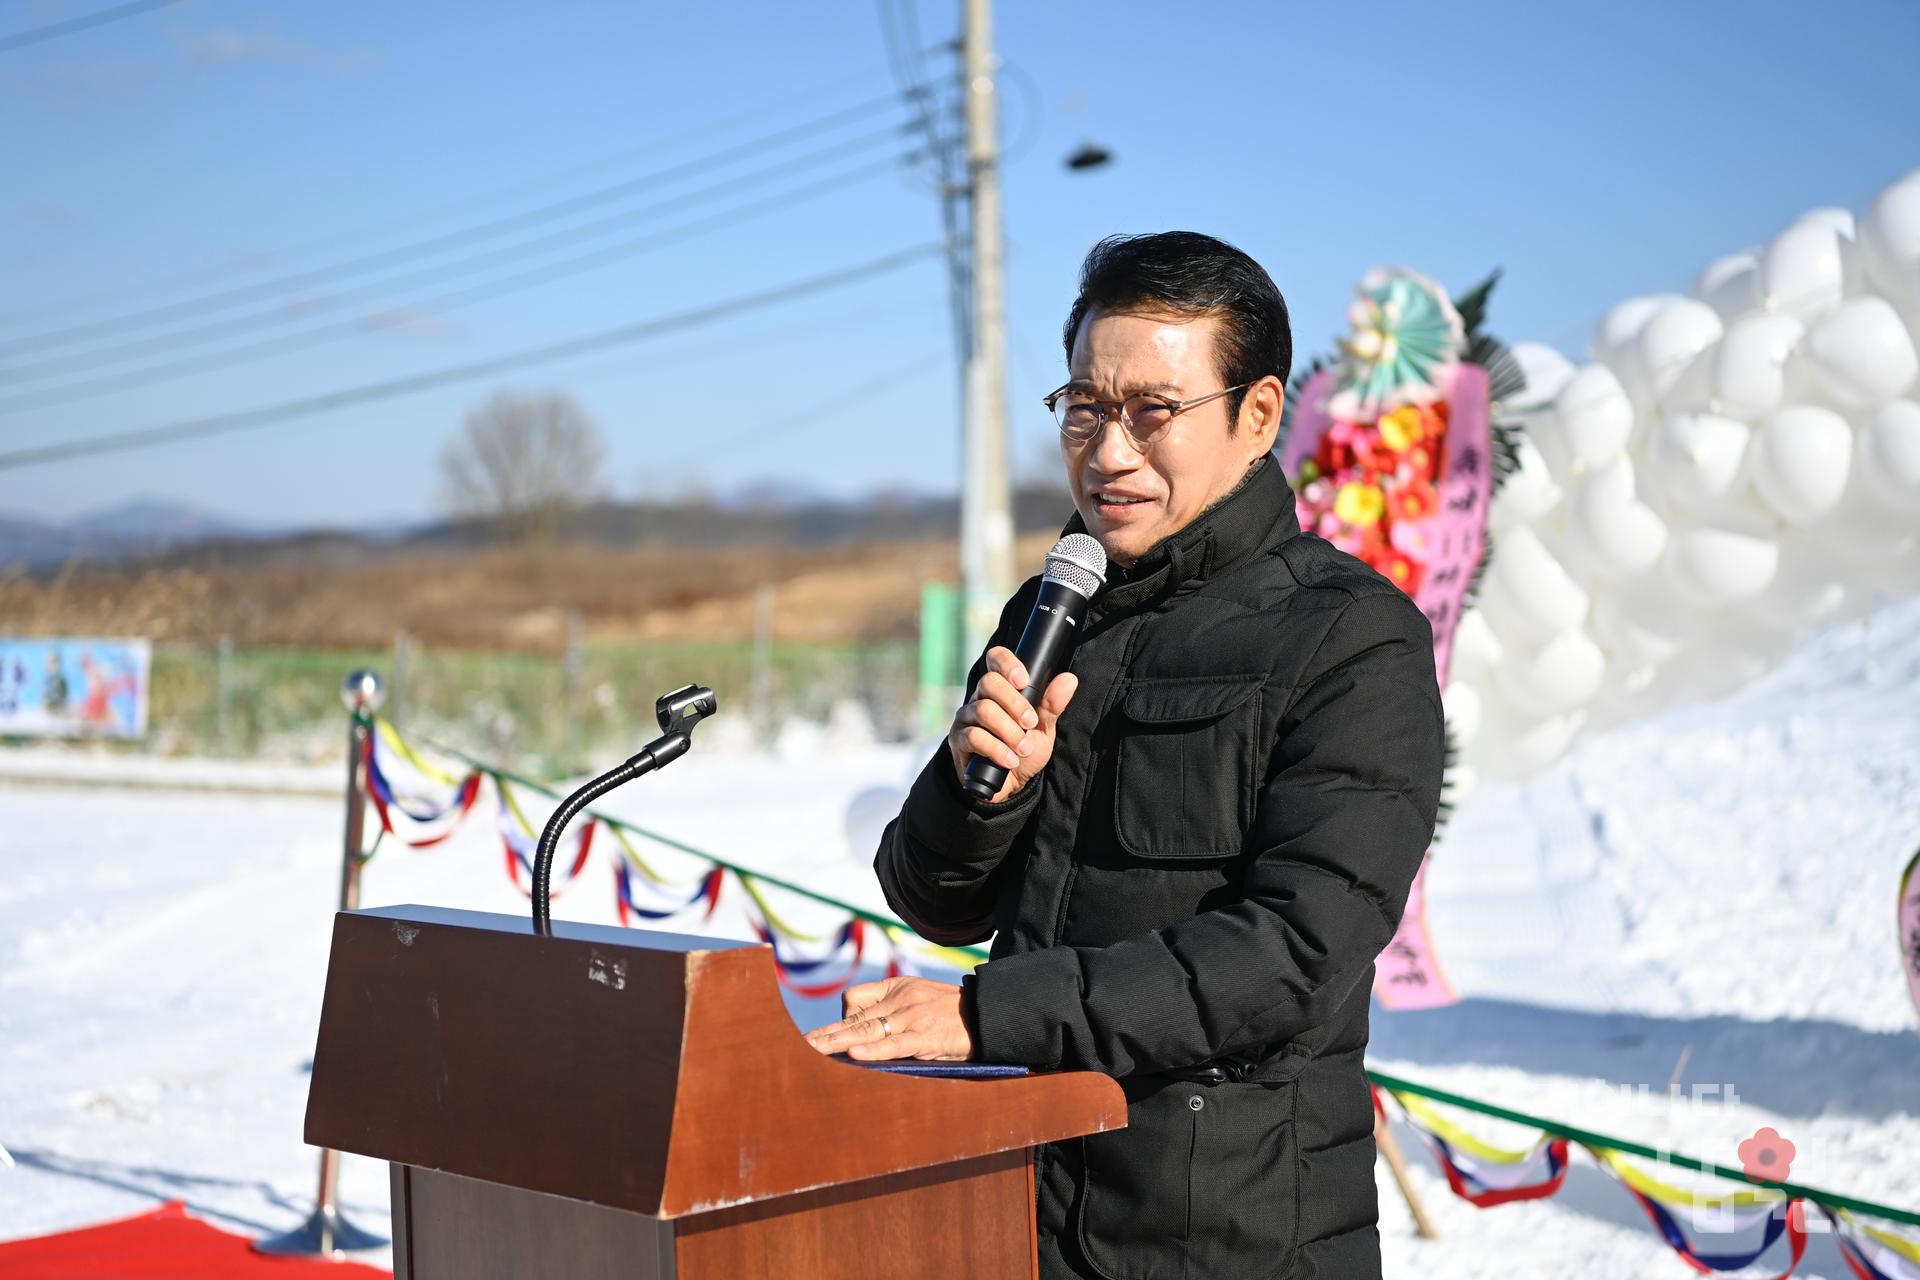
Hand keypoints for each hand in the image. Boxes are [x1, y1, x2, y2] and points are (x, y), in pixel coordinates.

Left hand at [802, 977, 973, 1061]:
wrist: (987, 1015)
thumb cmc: (952, 1013)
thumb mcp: (920, 998)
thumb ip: (894, 1010)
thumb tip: (864, 1033)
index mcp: (897, 988)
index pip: (856, 999)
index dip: (840, 1019)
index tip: (827, 1036)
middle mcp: (901, 999)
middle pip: (854, 1016)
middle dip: (827, 1033)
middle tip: (802, 1046)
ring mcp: (911, 1017)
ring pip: (867, 1030)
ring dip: (838, 1043)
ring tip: (815, 1052)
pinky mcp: (924, 1036)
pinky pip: (892, 1044)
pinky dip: (871, 1050)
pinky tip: (853, 1055)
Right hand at [949, 646, 1077, 803]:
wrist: (1010, 785)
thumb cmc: (1024, 750)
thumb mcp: (1043, 728)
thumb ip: (1052, 705)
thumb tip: (1069, 679)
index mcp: (1000, 689)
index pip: (996, 659)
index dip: (1007, 663)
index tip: (1024, 681)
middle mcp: (980, 697)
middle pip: (989, 682)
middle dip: (1015, 704)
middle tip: (1030, 724)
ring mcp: (966, 717)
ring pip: (983, 710)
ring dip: (1008, 730)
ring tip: (1023, 748)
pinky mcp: (958, 739)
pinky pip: (973, 736)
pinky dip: (996, 749)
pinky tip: (1010, 760)